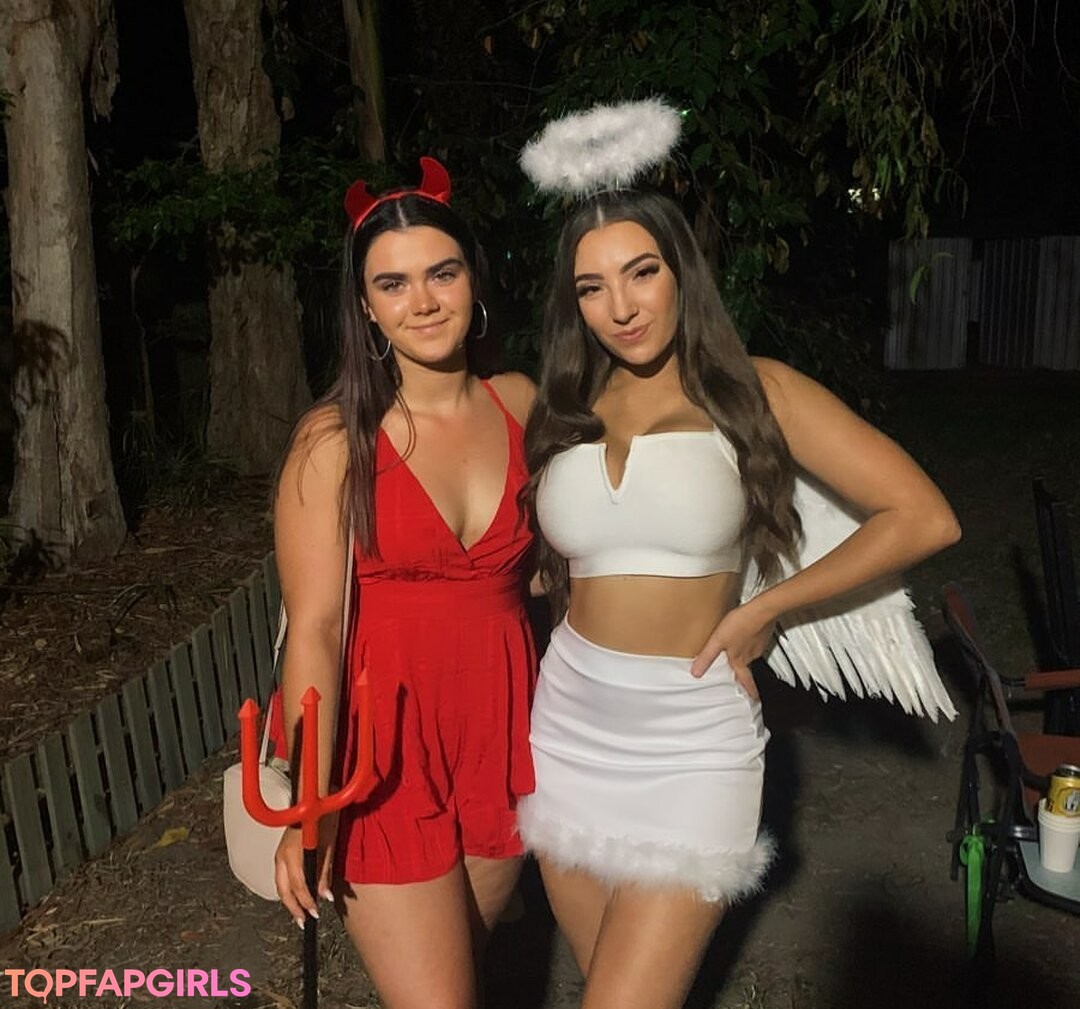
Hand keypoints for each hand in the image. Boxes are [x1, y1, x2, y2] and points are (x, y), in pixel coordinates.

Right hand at [274, 813, 338, 928]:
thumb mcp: (328, 845)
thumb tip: (325, 895)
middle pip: (284, 890)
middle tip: (303, 921)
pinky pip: (281, 876)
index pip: (299, 886)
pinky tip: (296, 894)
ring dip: (289, 900)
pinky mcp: (281, 851)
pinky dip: (288, 888)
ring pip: (280, 884)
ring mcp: (279, 853)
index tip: (315, 913)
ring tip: (299, 912)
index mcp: (293, 854)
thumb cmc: (323, 817)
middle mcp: (282, 856)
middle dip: (293, 908)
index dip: (307, 902)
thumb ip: (324, 872)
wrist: (313, 797)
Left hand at [690, 603, 775, 699]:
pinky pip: (755, 640)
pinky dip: (750, 640)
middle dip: (743, 671)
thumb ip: (707, 657)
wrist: (761, 609)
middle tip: (742, 674)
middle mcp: (751, 655)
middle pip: (747, 667)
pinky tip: (744, 633)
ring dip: (745, 654)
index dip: (749, 690)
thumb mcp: (717, 641)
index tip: (753, 698)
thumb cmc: (741, 624)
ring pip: (751, 653)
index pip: (745, 680)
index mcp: (740, 660)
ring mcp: (759, 644)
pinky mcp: (763, 633)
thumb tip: (696, 672)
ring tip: (738, 650)